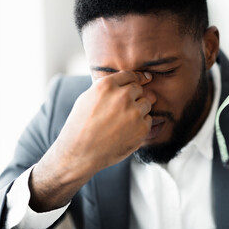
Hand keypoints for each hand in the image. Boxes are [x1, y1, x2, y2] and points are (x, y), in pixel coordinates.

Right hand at [29, 71, 154, 210]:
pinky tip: (126, 132)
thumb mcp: (87, 98)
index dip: (137, 78)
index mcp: (107, 86)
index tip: (144, 79)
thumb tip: (134, 83)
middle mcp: (122, 96)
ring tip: (122, 122)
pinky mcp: (142, 128)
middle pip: (138, 89)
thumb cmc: (80, 126)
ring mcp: (134, 112)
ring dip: (138, 110)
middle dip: (133, 97)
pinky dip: (141, 124)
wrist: (80, 154)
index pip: (129, 75)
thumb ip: (109, 88)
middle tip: (121, 110)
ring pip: (146, 103)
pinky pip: (149, 120)